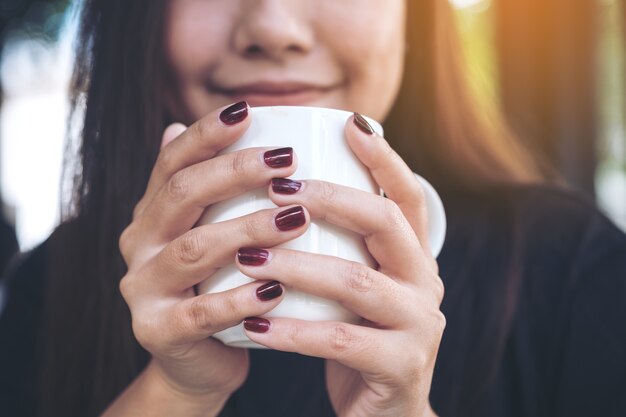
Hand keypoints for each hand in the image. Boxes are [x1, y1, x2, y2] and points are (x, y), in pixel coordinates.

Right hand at [117, 102, 309, 407]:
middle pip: (182, 195)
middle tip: (287, 161)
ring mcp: (143, 288)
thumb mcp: (210, 234)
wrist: (196, 361)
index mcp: (151, 214)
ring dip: (248, 230)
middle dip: (235, 172)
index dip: (206, 134)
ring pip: (194, 249)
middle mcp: (138, 244)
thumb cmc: (217, 286)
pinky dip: (242, 297)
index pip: (172, 162)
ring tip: (295, 218)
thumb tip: (201, 121)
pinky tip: (278, 286)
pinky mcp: (159, 331)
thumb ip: (210, 190)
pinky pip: (203, 311)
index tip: (247, 110)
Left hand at [237, 114, 444, 416]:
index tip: (348, 122)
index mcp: (414, 257)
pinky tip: (254, 325)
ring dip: (296, 266)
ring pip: (356, 281)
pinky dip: (292, 331)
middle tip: (276, 188)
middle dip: (329, 198)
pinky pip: (340, 342)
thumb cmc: (356, 337)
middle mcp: (426, 283)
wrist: (383, 414)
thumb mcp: (354, 285)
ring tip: (246, 255)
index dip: (383, 156)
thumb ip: (337, 244)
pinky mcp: (401, 367)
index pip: (406, 194)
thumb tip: (282, 192)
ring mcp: (420, 326)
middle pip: (385, 222)